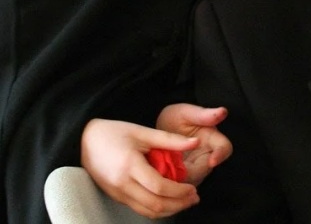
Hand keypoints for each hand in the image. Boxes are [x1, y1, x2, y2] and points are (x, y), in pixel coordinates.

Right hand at [81, 118, 199, 217]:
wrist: (83, 140)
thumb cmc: (113, 132)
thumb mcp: (142, 131)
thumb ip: (170, 139)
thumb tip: (195, 142)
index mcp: (130, 166)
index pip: (159, 187)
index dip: (179, 191)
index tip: (193, 188)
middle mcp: (122, 184)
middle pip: (155, 204)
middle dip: (178, 204)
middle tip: (194, 198)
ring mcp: (117, 193)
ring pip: (147, 211)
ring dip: (169, 210)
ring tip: (185, 201)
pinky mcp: (115, 196)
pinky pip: (139, 208)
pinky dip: (156, 208)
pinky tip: (168, 201)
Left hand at [156, 103, 232, 184]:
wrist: (160, 130)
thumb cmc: (176, 118)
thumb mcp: (186, 113)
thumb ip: (203, 115)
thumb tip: (223, 111)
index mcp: (212, 139)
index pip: (224, 148)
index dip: (220, 155)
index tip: (212, 161)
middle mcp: (207, 156)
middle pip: (206, 169)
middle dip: (192, 172)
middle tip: (173, 168)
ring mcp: (196, 169)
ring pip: (193, 180)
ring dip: (180, 179)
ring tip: (163, 171)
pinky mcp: (184, 179)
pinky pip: (180, 187)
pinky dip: (170, 184)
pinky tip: (158, 177)